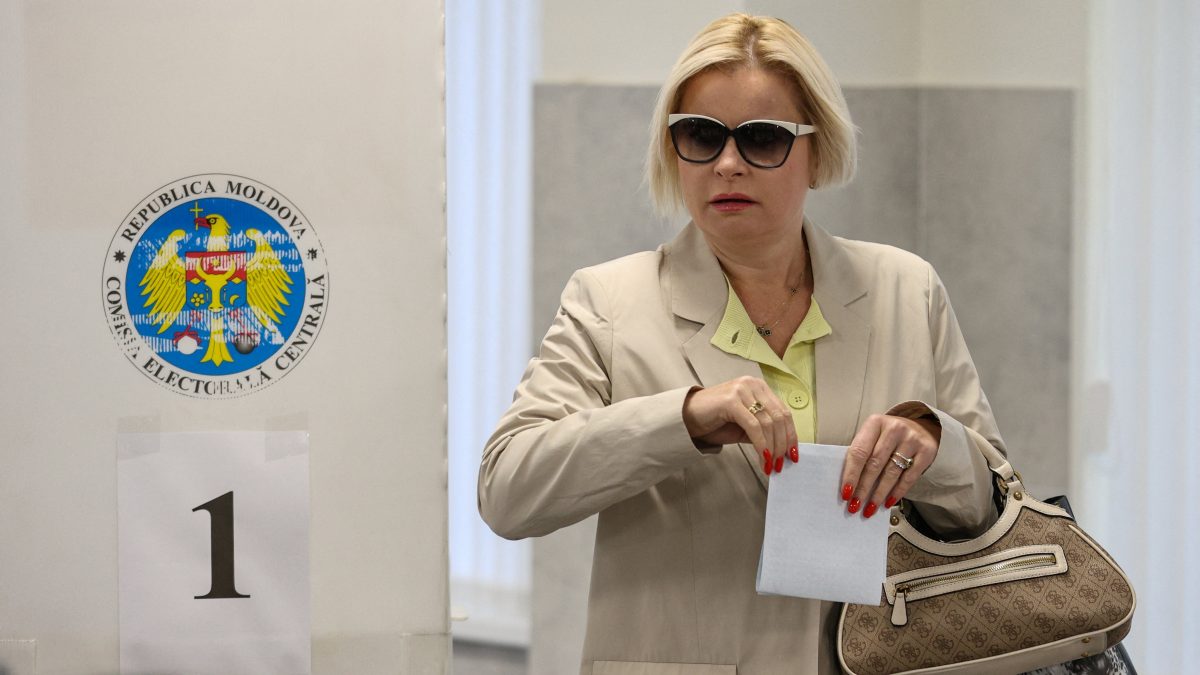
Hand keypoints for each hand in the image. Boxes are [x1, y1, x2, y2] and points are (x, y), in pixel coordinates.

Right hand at [682, 377, 797, 474]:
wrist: (687, 417)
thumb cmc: (715, 421)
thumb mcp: (745, 426)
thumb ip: (763, 430)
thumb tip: (783, 448)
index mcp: (759, 387)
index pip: (783, 411)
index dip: (791, 435)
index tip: (792, 454)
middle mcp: (752, 384)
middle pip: (778, 417)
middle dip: (782, 444)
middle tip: (780, 463)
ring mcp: (742, 390)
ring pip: (768, 423)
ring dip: (772, 448)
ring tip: (770, 464)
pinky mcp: (731, 400)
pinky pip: (753, 426)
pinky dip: (761, 444)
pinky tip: (762, 457)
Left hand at [839, 414, 940, 517]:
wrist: (921, 427)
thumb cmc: (889, 436)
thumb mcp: (873, 435)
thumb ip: (862, 453)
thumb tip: (849, 485)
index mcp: (875, 423)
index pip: (859, 452)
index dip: (851, 474)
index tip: (845, 493)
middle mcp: (894, 429)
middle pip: (875, 464)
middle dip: (863, 488)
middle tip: (855, 505)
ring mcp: (912, 439)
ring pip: (891, 472)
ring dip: (879, 494)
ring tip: (870, 508)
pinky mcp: (926, 452)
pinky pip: (909, 477)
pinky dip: (897, 492)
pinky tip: (888, 502)